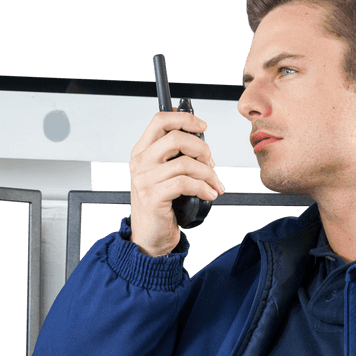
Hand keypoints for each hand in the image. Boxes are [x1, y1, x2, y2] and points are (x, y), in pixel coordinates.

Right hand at [128, 111, 224, 256]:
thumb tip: (203, 146)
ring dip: (208, 174)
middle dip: (202, 148)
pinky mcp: (153, 197)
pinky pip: (185, 184)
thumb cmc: (160, 206)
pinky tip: (209, 194)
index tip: (202, 126)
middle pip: (175, 137)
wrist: (149, 237)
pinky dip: (204, 188)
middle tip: (211, 164)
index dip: (184, 118)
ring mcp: (144, 180)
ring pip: (185, 163)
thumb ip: (175, 157)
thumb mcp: (163, 175)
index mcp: (142, 152)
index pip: (160, 120)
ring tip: (214, 184)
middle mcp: (140, 163)